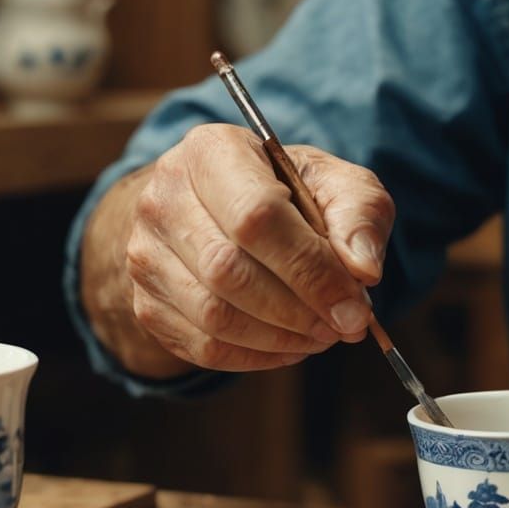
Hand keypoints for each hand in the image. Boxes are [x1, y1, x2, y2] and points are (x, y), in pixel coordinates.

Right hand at [124, 123, 395, 371]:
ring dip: (280, 337)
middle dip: (298, 309)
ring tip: (324, 334)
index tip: (355, 304)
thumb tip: (364, 269)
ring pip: (212, 315)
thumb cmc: (287, 191)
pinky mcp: (144, 300)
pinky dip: (256, 357)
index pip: (256, 215)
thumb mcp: (334, 182)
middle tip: (346, 325)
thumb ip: (358, 215)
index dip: (309, 267)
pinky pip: (200, 346)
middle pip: (228, 270)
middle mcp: (164, 197)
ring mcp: (144, 252)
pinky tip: (291, 344)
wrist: (219, 207)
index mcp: (211, 150)